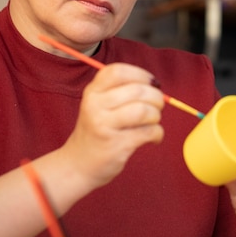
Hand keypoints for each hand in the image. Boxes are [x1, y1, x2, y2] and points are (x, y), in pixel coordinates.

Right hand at [61, 63, 164, 188]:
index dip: (141, 74)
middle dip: (156, 97)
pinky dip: (158, 134)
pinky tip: (153, 138)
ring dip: (156, 116)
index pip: (119, 71)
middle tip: (158, 106)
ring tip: (153, 122)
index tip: (151, 83)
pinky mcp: (116, 146)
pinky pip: (148, 132)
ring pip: (144, 111)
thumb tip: (154, 85)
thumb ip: (120, 91)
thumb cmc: (96, 131)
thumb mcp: (97, 105)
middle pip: (137, 90)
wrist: (78, 164)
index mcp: (92, 92)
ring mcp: (104, 126)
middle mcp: (95, 106)